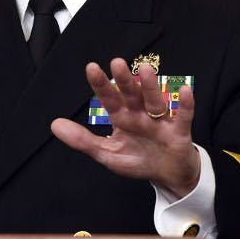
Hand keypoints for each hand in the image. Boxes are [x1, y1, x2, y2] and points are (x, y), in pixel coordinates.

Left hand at [50, 57, 200, 197]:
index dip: (101, 85)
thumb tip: (54, 124)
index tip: (91, 68)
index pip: (109, 99)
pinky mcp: (179, 131)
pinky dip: (185, 104)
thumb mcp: (107, 153)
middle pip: (132, 95)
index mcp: (123, 118)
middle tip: (117, 63)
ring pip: (155, 102)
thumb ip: (82, 140)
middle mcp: (140, 114)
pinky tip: (184, 91)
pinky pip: (183, 116)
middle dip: (125, 80)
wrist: (168, 176)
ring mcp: (160, 121)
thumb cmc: (138, 160)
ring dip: (150, 87)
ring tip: (145, 71)